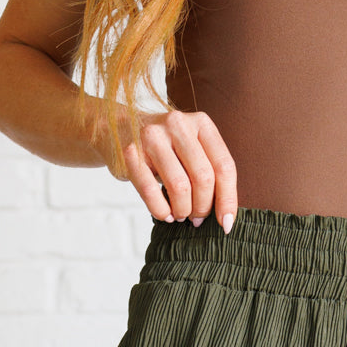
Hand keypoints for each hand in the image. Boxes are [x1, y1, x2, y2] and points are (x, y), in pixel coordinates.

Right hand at [100, 107, 237, 231]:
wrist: (118, 129)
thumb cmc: (165, 149)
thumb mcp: (192, 150)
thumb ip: (210, 171)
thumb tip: (226, 216)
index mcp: (201, 123)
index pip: (224, 166)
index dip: (228, 199)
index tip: (226, 223)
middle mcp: (177, 124)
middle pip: (203, 178)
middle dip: (203, 207)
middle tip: (197, 218)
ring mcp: (152, 136)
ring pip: (180, 187)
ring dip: (183, 210)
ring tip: (181, 215)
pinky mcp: (131, 152)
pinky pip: (151, 192)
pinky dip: (162, 211)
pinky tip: (166, 214)